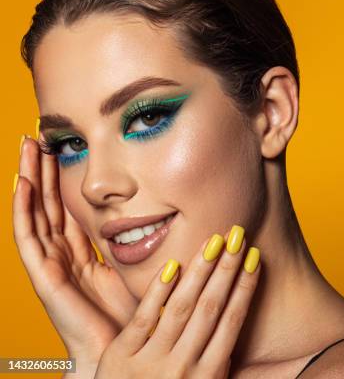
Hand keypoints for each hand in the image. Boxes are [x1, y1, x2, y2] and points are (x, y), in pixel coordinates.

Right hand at [12, 136, 139, 373]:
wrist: (132, 354)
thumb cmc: (141, 315)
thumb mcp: (145, 266)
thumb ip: (151, 241)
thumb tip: (174, 207)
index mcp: (86, 255)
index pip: (68, 208)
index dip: (62, 179)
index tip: (63, 146)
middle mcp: (65, 258)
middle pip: (48, 205)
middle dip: (42, 171)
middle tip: (37, 136)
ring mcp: (53, 268)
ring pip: (35, 215)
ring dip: (29, 180)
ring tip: (26, 147)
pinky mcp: (47, 280)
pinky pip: (29, 240)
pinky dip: (23, 211)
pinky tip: (22, 183)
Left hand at [94, 227, 260, 378]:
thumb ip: (220, 365)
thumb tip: (239, 329)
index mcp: (209, 376)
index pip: (232, 322)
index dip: (245, 287)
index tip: (254, 258)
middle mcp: (184, 367)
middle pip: (211, 308)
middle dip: (227, 268)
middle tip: (237, 235)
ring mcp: (151, 361)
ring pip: (181, 307)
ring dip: (199, 271)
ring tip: (213, 241)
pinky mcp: (121, 357)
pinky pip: (144, 317)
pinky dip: (159, 291)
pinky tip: (172, 265)